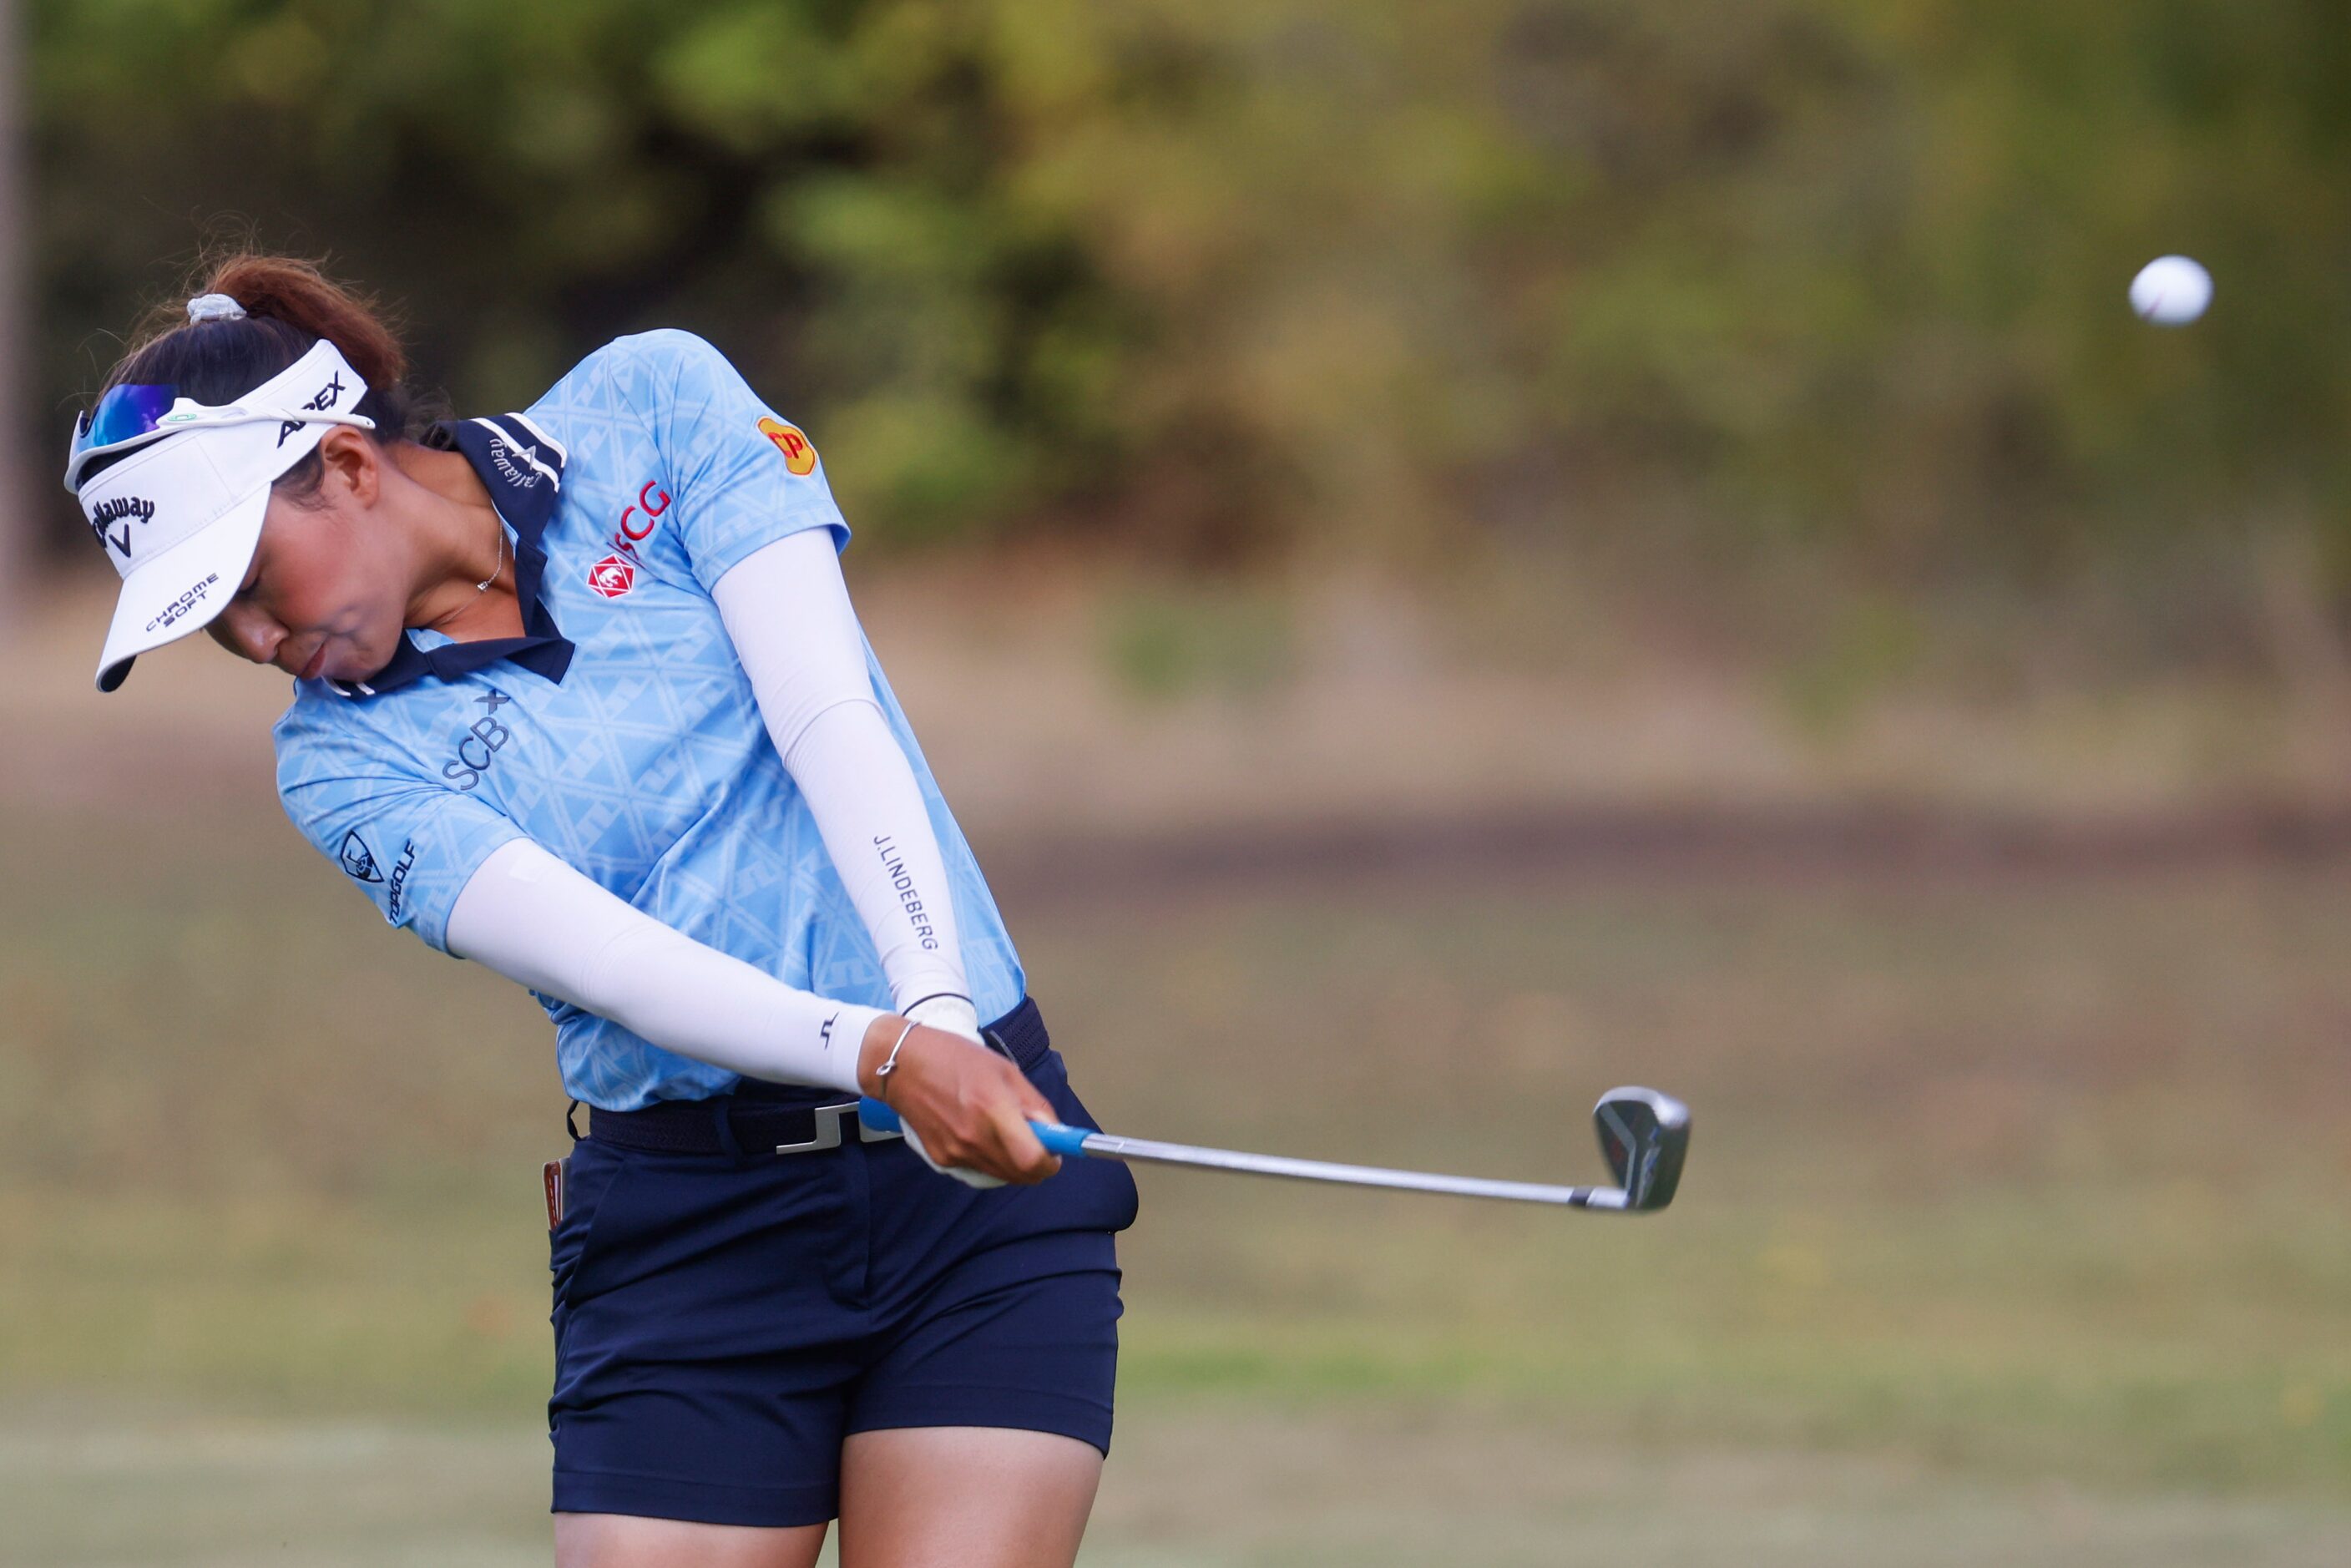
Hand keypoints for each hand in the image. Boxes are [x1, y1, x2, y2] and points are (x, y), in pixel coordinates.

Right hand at [858, 1015, 1061, 1186]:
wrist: (903, 1065)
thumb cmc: (956, 1058)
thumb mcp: (1005, 1070)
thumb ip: (1033, 1104)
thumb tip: (1054, 1131)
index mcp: (993, 1109)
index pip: (1032, 1159)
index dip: (1050, 1161)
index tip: (1055, 1152)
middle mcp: (974, 1138)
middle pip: (1020, 1175)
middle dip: (1036, 1165)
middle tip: (1037, 1144)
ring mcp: (956, 1152)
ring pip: (1001, 1176)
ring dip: (1013, 1163)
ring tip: (1006, 1134)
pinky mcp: (942, 1160)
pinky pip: (979, 1171)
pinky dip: (990, 1160)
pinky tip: (980, 1134)